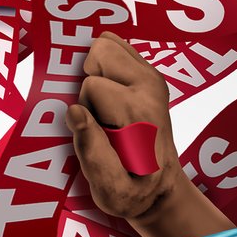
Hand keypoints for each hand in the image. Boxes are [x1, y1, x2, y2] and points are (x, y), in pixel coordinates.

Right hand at [69, 32, 236, 236]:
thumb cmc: (131, 192)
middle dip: (89, 80)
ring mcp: (152, 78)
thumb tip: (74, 111)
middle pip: (100, 51)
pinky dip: (104, 64)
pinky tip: (107, 88)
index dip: (83, 109)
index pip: (92, 85)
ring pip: (106, 44)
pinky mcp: (149, 76)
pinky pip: (115, 47)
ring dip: (96, 71)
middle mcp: (150, 88)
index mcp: (140, 113)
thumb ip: (91, 151)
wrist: (161, 189)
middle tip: (98, 114)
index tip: (96, 133)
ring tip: (103, 105)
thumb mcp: (108, 188)